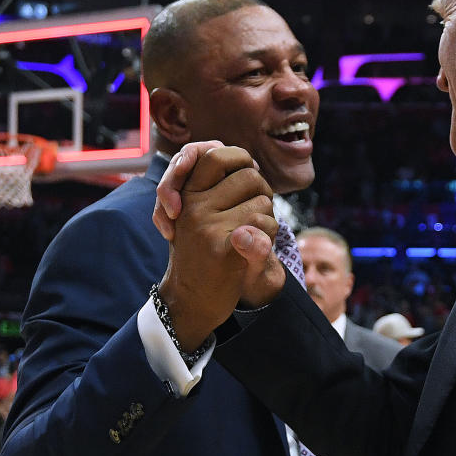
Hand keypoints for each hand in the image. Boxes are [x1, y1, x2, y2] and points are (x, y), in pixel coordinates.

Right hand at [157, 145, 283, 350]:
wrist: (192, 302)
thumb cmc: (203, 254)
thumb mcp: (201, 215)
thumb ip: (218, 187)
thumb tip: (251, 164)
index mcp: (187, 194)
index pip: (217, 154)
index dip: (239, 159)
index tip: (246, 173)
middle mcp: (193, 206)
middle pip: (249, 176)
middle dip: (261, 192)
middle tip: (253, 214)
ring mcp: (206, 226)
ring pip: (262, 202)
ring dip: (267, 219)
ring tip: (249, 237)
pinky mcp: (224, 249)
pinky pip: (263, 227)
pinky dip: (268, 236)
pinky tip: (253, 248)